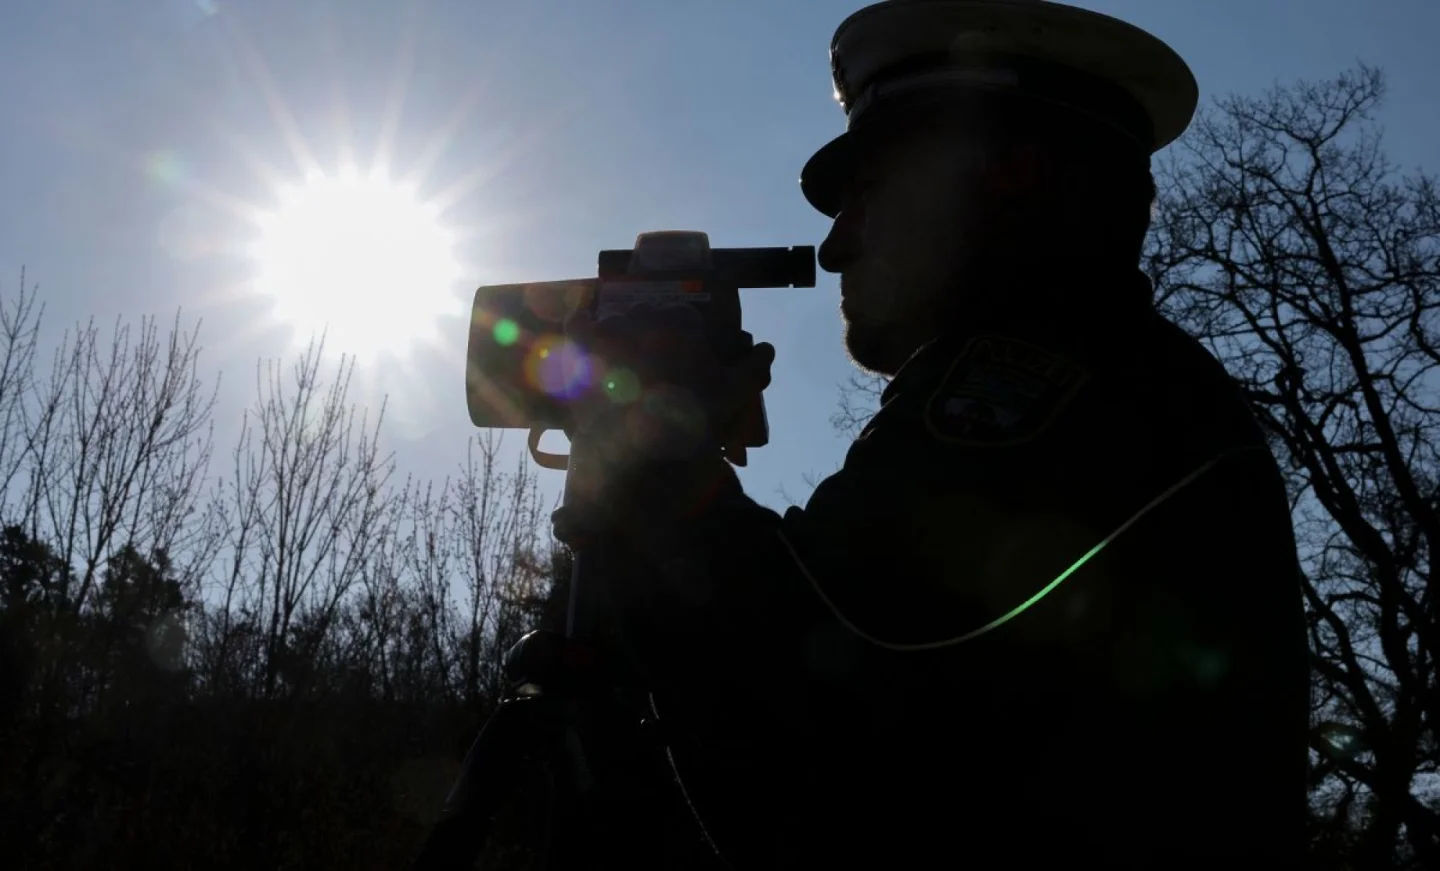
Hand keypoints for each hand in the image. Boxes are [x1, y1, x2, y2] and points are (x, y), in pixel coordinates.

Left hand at [565, 302, 774, 466]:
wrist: (644, 456)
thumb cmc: (694, 421)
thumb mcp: (734, 396)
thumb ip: (753, 368)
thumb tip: (766, 349)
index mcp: (681, 322)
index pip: (686, 317)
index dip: (689, 337)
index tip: (690, 359)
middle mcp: (644, 319)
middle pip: (649, 317)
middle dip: (654, 335)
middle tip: (660, 366)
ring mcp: (609, 336)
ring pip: (616, 322)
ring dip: (620, 335)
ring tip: (625, 361)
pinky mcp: (583, 356)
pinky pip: (576, 327)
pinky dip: (579, 326)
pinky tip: (583, 330)